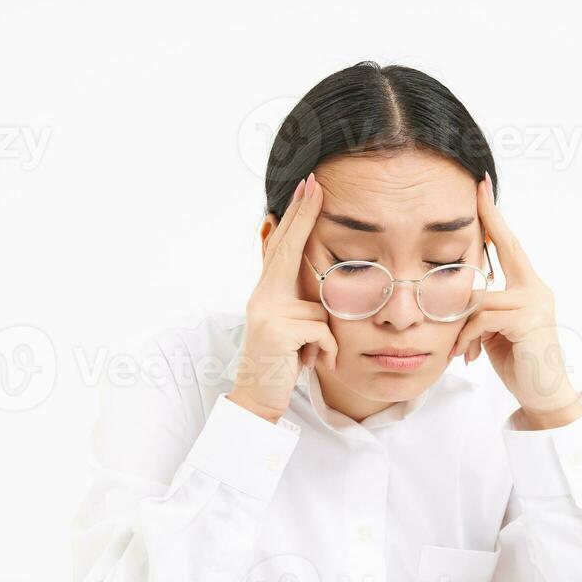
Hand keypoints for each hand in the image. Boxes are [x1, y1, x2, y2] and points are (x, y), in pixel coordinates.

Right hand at [227, 172, 338, 422]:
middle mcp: (262, 296)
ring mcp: (267, 313)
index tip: (306, 188)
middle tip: (313, 184)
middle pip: (287, 250)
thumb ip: (289, 293)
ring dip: (322, 339)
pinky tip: (307, 364)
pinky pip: (322, 332)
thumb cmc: (279, 360)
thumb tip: (287, 260)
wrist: (258, 397)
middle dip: (302, 216)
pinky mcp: (278, 332)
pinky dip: (323, 351)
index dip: (293, 217)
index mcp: (266, 291)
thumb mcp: (285, 322)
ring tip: (306, 355)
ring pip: (321, 309)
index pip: (280, 246)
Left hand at [450, 172, 581, 429]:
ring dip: (462, 325)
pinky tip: (467, 358)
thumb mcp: (495, 330)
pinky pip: (481, 318)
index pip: (509, 245)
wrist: (544, 397)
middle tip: (478, 188)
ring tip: (458, 350)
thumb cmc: (519, 363)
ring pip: (480, 297)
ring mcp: (535, 303)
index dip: (495, 217)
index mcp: (529, 287)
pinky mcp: (528, 321)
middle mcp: (536, 288)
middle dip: (491, 217)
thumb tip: (460, 295)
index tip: (483, 188)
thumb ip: (485, 307)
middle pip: (508, 247)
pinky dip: (467, 338)